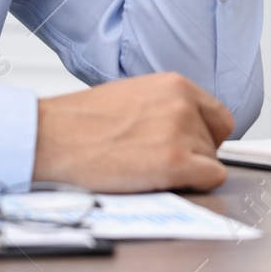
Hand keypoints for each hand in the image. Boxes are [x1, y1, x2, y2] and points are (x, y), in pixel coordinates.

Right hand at [32, 72, 234, 191]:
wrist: (52, 137)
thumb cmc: (81, 122)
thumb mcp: (134, 96)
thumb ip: (166, 107)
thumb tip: (185, 127)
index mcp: (175, 84)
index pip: (218, 116)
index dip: (204, 136)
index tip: (189, 147)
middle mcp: (183, 104)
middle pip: (215, 140)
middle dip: (195, 155)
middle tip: (163, 162)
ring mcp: (181, 132)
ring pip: (210, 162)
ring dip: (187, 172)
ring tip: (149, 169)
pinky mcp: (174, 162)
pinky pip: (210, 179)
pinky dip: (193, 186)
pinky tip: (163, 182)